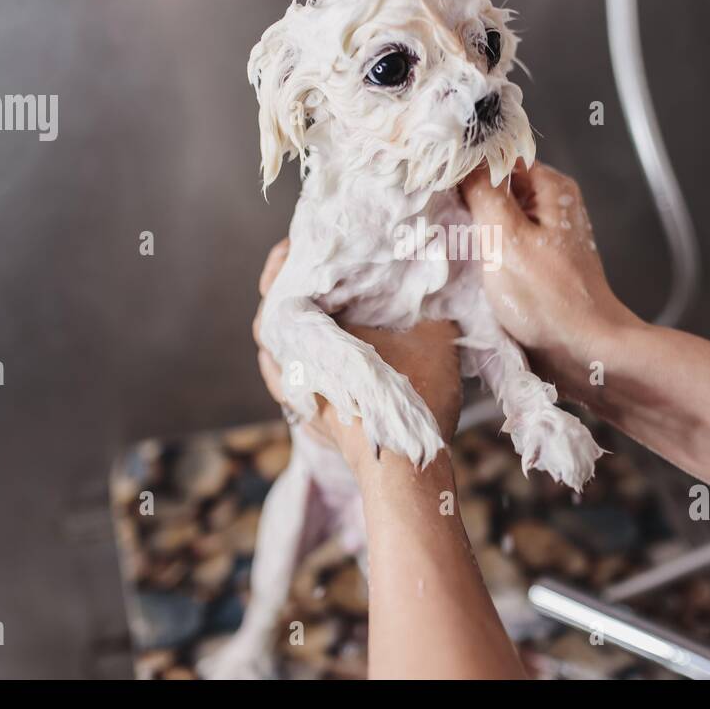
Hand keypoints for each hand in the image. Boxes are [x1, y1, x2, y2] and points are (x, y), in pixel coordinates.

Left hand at [253, 239, 462, 467]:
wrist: (402, 466)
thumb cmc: (413, 394)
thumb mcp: (435, 336)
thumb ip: (432, 303)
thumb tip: (437, 274)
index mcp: (314, 330)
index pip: (280, 285)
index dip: (286, 261)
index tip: (297, 243)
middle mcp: (295, 360)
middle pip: (272, 318)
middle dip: (284, 291)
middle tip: (302, 270)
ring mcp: (298, 393)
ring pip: (275, 352)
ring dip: (285, 330)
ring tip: (305, 310)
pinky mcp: (309, 417)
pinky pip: (287, 380)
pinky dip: (290, 362)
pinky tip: (308, 357)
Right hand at [460, 161, 639, 404]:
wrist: (585, 352)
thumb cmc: (550, 299)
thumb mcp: (506, 238)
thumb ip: (482, 192)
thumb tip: (462, 157)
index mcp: (550, 187)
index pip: (496, 156)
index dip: (463, 168)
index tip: (434, 185)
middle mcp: (551, 205)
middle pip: (494, 187)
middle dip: (464, 202)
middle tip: (437, 219)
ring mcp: (544, 235)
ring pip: (494, 218)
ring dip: (470, 231)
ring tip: (448, 245)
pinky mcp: (536, 263)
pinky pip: (501, 246)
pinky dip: (482, 253)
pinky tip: (465, 266)